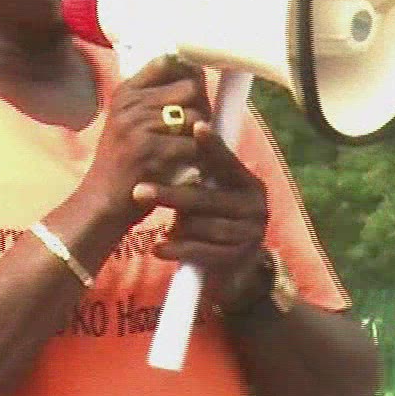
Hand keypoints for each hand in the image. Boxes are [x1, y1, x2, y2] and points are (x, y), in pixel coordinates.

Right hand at [78, 56, 210, 229]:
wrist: (101, 201)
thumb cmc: (123, 163)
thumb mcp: (128, 122)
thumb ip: (153, 99)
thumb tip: (196, 75)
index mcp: (126, 92)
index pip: (167, 62)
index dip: (190, 73)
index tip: (196, 91)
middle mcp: (130, 102)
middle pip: (189, 87)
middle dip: (202, 107)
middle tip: (200, 128)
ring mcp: (137, 124)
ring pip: (196, 117)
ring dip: (203, 137)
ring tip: (195, 150)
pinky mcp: (148, 149)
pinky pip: (192, 144)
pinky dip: (198, 159)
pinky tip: (192, 167)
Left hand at [133, 121, 268, 299]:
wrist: (237, 269)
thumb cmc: (215, 220)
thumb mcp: (214, 193)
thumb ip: (204, 171)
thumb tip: (182, 131)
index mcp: (250, 185)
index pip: (229, 163)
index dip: (213, 146)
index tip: (196, 126)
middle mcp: (255, 207)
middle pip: (208, 199)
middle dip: (171, 194)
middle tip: (139, 190)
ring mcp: (249, 235)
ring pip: (205, 227)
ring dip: (176, 226)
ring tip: (156, 226)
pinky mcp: (237, 259)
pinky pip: (204, 253)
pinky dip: (179, 250)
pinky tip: (159, 248)